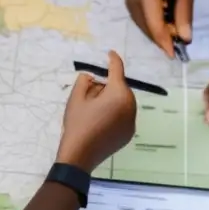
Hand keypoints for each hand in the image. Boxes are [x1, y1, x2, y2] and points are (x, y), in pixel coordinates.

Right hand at [56, 51, 136, 171]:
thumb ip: (85, 82)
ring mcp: (132, 121)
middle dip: (109, 86)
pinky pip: (124, 115)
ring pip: (123, 102)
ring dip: (112, 99)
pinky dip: (115, 113)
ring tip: (94, 108)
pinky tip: (101, 120)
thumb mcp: (76, 99)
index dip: (113, 60)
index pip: (117, 70)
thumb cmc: (77, 124)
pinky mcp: (129, 133)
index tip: (110, 53)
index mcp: (119, 94)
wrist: (80, 156)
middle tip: (91, 92)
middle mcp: (131, 106)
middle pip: (121, 88)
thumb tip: (92, 77)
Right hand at [124, 0, 194, 58]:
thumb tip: (185, 40)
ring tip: (173, 24)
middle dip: (164, 37)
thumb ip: (185, 14)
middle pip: (148, 28)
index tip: (174, 55)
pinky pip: (141, 22)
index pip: (154, 23)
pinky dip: (153, 26)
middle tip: (180, 35)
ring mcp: (128, 0)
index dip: (164, 41)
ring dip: (159, 32)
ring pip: (143, 27)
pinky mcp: (128, 2)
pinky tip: (164, 20)